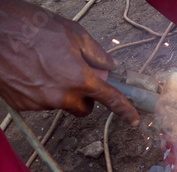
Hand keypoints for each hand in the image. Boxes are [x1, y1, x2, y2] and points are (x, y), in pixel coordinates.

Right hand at [0, 1, 139, 125]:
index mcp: (80, 78)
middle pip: (83, 108)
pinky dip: (41, 91)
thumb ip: (96, 53)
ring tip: (44, 65)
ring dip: (60, 91)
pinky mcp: (23, 105)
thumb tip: (109, 66)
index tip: (133, 119)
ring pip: (61, 103)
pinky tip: (30, 71)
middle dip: (84, 97)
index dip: (125, 110)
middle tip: (75, 76)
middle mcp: (62, 96)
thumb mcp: (73, 33)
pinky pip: (41, 102)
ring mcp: (41, 103)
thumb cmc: (30, 27)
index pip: (110, 99)